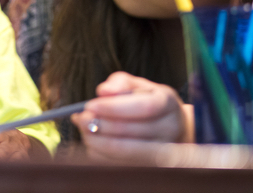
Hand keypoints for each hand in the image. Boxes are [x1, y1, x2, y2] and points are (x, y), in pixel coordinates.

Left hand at [71, 71, 192, 161]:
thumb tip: (103, 90)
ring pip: (126, 153)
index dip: (115, 108)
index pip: (144, 107)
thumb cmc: (146, 100)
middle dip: (102, 125)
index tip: (90, 105)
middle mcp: (170, 128)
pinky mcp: (150, 168)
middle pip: (133, 132)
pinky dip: (101, 155)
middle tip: (81, 119)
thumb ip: (119, 83)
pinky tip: (92, 141)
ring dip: (98, 142)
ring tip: (83, 129)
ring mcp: (163, 152)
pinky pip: (120, 165)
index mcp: (167, 102)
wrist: (170, 127)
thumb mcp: (136, 85)